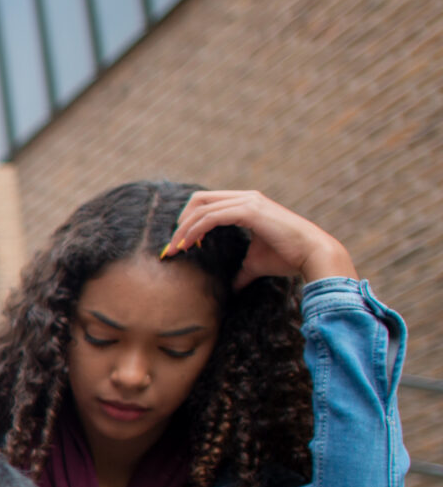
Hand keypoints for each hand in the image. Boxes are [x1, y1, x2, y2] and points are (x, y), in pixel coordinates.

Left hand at [165, 190, 356, 287]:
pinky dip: (195, 230)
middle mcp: (247, 198)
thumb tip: (233, 288)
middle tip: (172, 246)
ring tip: (176, 249)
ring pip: (201, 207)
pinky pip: (211, 216)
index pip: (207, 203)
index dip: (189, 221)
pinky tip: (189, 245)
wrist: (313, 255)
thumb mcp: (256, 263)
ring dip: (183, 229)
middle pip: (199, 200)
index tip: (181, 244)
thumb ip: (241, 271)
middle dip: (181, 222)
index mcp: (247, 204)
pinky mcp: (250, 211)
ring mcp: (249, 201)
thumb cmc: (288, 258)